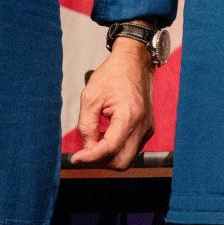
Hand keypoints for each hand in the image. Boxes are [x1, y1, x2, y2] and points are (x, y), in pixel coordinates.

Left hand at [71, 40, 154, 168]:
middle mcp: (142, 125)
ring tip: (95, 142)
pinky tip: (106, 137)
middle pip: (122, 162)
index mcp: (129, 115)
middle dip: (101, 162)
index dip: (90, 157)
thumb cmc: (113, 75)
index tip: (76, 158)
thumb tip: (86, 149)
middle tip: (84, 153)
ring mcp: (147, 128)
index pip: (110, 148)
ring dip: (109, 157)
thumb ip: (86, 126)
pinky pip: (132, 149)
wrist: (134, 62)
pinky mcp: (148, 128)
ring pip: (127, 159)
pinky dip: (117, 149)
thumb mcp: (90, 98)